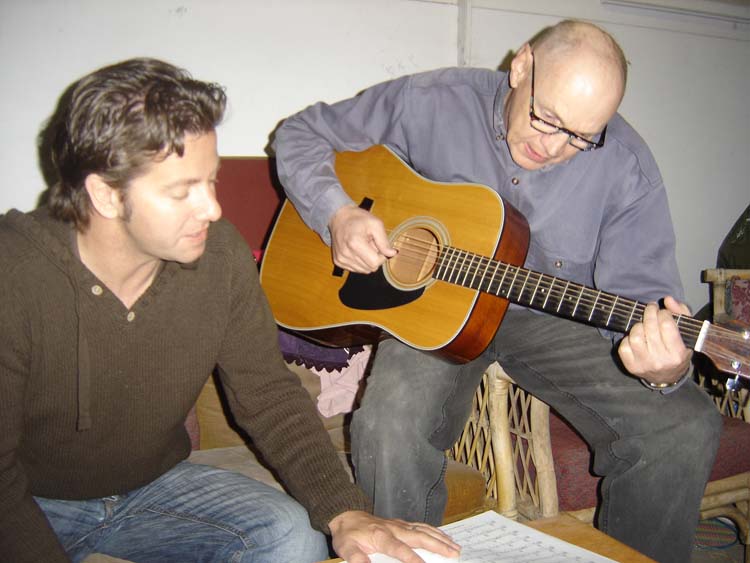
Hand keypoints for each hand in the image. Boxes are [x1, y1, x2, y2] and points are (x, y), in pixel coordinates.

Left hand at [328, 510, 460, 562]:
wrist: (347, 516)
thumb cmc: (348, 535)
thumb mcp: (346, 548)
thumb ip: (356, 558)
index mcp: (381, 536)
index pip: (399, 548)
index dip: (411, 557)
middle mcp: (394, 528)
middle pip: (418, 536)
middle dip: (437, 545)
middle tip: (453, 553)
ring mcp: (399, 525)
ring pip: (423, 530)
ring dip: (440, 538)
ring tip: (455, 546)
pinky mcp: (402, 524)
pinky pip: (421, 526)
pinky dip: (435, 531)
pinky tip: (444, 537)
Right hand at [329, 205, 396, 272]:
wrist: (339, 218)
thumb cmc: (358, 219)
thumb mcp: (375, 224)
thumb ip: (384, 241)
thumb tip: (392, 254)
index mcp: (355, 243)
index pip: (375, 263)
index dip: (381, 256)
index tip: (378, 245)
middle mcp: (346, 254)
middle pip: (370, 268)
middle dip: (374, 258)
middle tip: (370, 244)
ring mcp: (341, 259)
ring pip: (364, 270)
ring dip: (367, 260)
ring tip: (363, 246)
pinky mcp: (338, 262)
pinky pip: (356, 269)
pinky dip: (359, 261)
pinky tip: (357, 250)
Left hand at [618, 296, 692, 384]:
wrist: (667, 377)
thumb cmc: (677, 352)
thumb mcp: (687, 334)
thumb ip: (681, 313)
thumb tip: (668, 299)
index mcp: (677, 353)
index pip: (666, 325)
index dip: (663, 313)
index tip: (662, 311)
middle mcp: (661, 361)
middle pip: (649, 328)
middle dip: (649, 313)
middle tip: (650, 309)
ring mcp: (644, 364)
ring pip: (635, 336)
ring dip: (638, 326)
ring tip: (644, 325)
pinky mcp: (631, 367)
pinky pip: (624, 346)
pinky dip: (628, 338)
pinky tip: (637, 338)